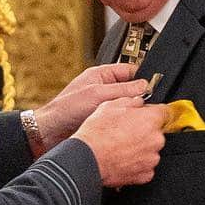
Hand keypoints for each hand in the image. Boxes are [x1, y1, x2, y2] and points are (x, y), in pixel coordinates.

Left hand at [33, 64, 148, 150]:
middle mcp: (104, 90)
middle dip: (139, 98)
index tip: (155, 86)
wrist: (49, 133)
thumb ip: (122, 89)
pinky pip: (120, 122)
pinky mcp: (104, 123)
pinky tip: (130, 130)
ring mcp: (104, 107)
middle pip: (131, 91)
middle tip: (149, 105)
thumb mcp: (96, 94)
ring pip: (126, 108)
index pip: (130, 71)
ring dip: (132, 114)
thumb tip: (144, 86)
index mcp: (102, 75)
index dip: (143, 78)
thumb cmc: (65, 109)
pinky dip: (125, 125)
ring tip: (139, 118)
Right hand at [73, 96, 168, 187]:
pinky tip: (122, 159)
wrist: (88, 159)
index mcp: (151, 120)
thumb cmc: (97, 134)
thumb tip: (138, 102)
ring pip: (151, 150)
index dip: (154, 112)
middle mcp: (156, 140)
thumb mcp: (110, 105)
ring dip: (140, 148)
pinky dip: (136, 164)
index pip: (165, 112)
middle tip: (125, 132)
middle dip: (144, 131)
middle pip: (157, 133)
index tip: (148, 115)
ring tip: (121, 146)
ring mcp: (152, 158)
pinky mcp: (145, 175)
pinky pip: (145, 166)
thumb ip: (131, 101)